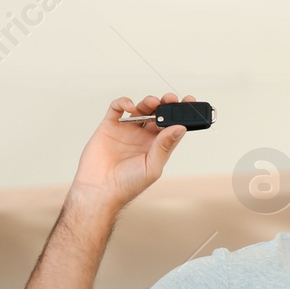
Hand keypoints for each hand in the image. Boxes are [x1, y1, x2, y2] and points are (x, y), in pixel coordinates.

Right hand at [67, 92, 194, 212]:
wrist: (100, 190)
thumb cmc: (127, 185)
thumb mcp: (152, 166)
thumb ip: (165, 146)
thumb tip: (180, 128)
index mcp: (156, 147)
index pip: (172, 126)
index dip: (181, 114)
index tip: (189, 102)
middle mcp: (142, 137)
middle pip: (158, 114)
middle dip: (166, 104)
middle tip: (171, 98)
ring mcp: (126, 130)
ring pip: (141, 108)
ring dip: (149, 101)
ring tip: (153, 102)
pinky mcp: (109, 126)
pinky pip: (117, 108)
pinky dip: (123, 102)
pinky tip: (130, 106)